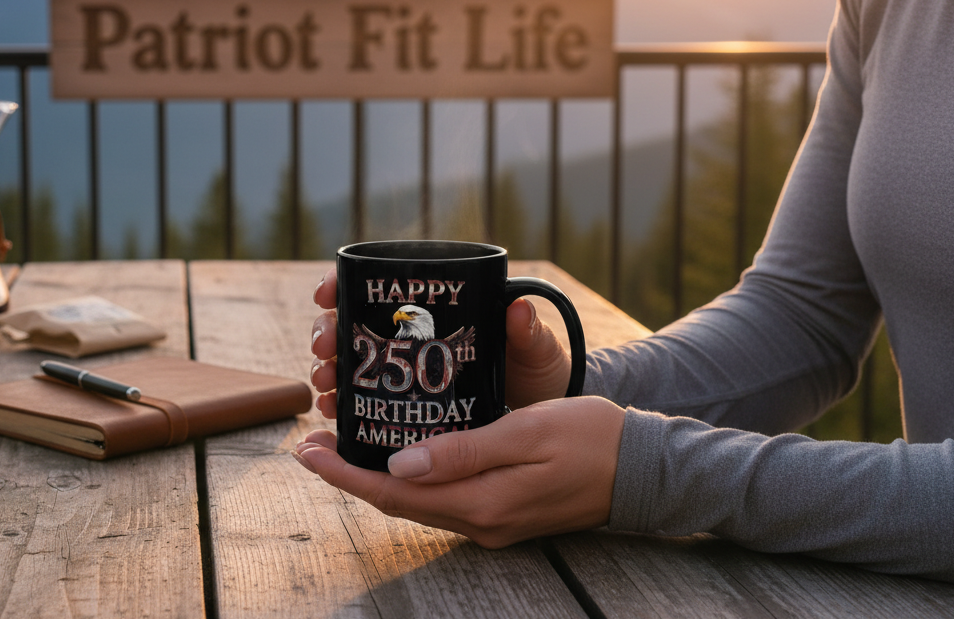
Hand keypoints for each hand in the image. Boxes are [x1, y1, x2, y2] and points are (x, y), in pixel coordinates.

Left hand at [291, 396, 625, 546]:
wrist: (646, 469)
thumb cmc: (593, 438)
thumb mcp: (527, 432)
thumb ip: (464, 451)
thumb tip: (399, 465)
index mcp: (482, 502)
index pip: (395, 492)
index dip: (345, 474)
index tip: (307, 451)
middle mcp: (481, 521)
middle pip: (398, 501)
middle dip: (351, 475)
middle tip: (312, 445)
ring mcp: (492, 521)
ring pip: (418, 502)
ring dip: (377, 478)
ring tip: (344, 447)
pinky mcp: (502, 512)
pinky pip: (441, 499)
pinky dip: (411, 479)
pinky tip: (399, 455)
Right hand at [309, 268, 574, 419]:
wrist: (542, 426)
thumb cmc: (535, 372)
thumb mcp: (533, 350)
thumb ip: (527, 331)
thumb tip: (518, 308)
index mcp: (433, 307)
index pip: (375, 284)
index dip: (341, 284)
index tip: (325, 295)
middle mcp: (408, 336)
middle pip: (351, 324)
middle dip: (327, 333)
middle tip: (326, 348)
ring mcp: (402, 373)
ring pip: (349, 364)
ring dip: (328, 371)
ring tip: (326, 385)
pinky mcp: (401, 409)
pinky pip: (360, 405)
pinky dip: (341, 407)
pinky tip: (333, 416)